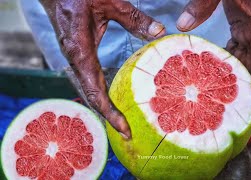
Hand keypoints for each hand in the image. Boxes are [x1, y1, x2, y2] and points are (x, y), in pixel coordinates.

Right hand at [40, 0, 165, 138]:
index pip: (94, 89)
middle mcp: (74, 59)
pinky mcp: (78, 57)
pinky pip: (88, 81)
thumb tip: (159, 33)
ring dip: (103, 108)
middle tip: (128, 133)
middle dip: (108, 116)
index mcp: (79, 49)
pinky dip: (99, 95)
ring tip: (122, 123)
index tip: (123, 127)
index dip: (109, 111)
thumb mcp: (109, 3)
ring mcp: (74, 59)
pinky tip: (111, 102)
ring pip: (88, 90)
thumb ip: (134, 19)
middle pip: (90, 96)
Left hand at [176, 0, 250, 111]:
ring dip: (236, 73)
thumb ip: (203, 3)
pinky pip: (238, 44)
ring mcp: (250, 24)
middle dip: (246, 84)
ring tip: (223, 93)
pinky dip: (229, 58)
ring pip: (245, 54)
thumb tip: (184, 26)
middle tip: (234, 106)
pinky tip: (216, 68)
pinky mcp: (241, 20)